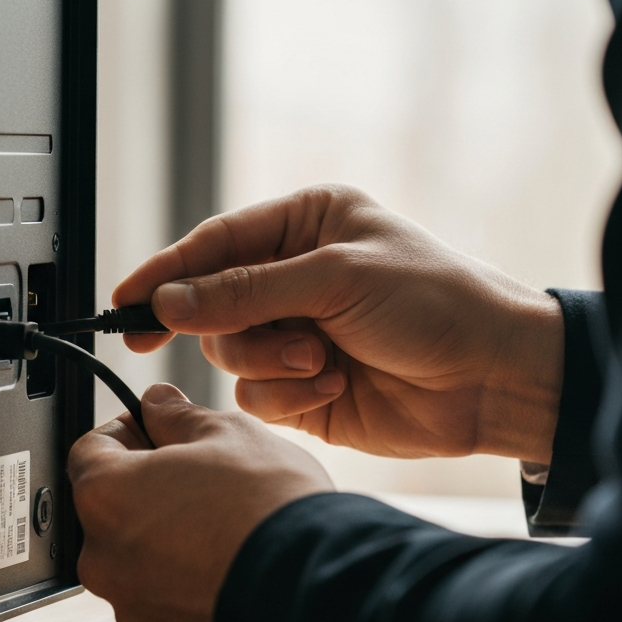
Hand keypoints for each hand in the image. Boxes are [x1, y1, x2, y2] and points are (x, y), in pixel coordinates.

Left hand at [68, 383, 333, 621]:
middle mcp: (104, 558)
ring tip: (223, 518)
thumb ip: (177, 414)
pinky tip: (229, 558)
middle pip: (112, 505)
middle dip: (148, 483)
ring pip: (138, 554)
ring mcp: (132, 606)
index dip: (128, 429)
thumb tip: (158, 401)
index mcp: (106, 495)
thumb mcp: (227, 431)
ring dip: (167, 532)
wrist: (316, 588)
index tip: (159, 427)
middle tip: (200, 471)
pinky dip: (186, 577)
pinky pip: (164, 596)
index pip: (90, 447)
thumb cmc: (268, 505)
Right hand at [114, 185, 562, 464]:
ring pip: (231, 353)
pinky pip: (259, 394)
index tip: (126, 301)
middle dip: (235, 325)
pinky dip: (289, 394)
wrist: (495, 376)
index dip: (167, 271)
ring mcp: (299, 333)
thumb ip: (246, 291)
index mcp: (307, 227)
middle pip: (214, 304)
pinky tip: (335, 384)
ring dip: (272, 361)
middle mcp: (297, 278)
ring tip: (323, 359)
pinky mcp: (306, 386)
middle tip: (255, 336)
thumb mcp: (336, 278)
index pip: (216, 244)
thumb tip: (170, 300)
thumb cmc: (436, 303)